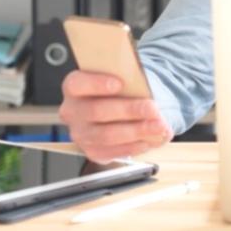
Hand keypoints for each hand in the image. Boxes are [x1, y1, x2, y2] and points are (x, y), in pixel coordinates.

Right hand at [58, 70, 173, 162]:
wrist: (121, 106)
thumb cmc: (122, 89)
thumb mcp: (125, 78)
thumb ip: (130, 81)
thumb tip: (147, 90)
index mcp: (75, 87)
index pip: (77, 84)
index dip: (97, 83)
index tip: (120, 83)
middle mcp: (72, 111)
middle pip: (96, 111)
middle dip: (128, 110)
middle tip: (152, 108)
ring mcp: (80, 134)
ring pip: (106, 135)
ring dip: (136, 131)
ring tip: (158, 126)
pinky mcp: (92, 151)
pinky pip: (112, 152)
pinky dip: (134, 146)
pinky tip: (149, 140)